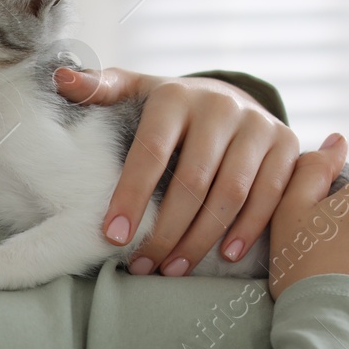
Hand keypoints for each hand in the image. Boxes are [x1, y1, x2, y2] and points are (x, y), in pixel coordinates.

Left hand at [53, 68, 299, 276]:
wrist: (231, 97)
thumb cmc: (170, 108)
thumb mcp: (135, 91)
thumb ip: (100, 89)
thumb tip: (62, 79)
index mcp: (175, 96)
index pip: (150, 152)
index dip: (131, 196)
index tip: (112, 236)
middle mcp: (220, 107)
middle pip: (194, 181)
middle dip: (166, 230)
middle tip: (142, 266)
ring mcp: (258, 125)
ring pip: (231, 194)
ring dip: (202, 240)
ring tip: (172, 269)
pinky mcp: (286, 144)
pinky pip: (269, 196)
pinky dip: (246, 230)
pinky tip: (223, 256)